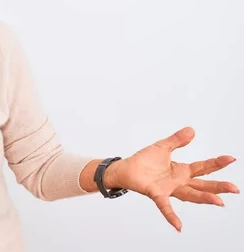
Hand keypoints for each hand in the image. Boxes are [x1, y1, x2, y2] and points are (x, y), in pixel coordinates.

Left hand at [110, 126, 238, 231]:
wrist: (125, 169)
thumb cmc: (143, 161)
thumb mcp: (162, 147)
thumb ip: (176, 140)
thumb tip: (192, 130)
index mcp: (181, 171)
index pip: (203, 168)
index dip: (217, 163)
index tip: (231, 158)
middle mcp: (178, 182)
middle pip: (202, 185)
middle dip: (218, 187)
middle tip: (234, 189)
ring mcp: (168, 189)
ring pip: (190, 195)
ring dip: (204, 198)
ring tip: (219, 202)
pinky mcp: (156, 194)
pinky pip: (165, 206)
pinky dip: (171, 216)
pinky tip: (179, 226)